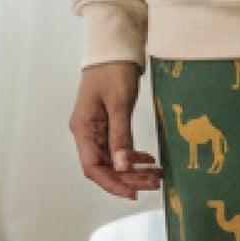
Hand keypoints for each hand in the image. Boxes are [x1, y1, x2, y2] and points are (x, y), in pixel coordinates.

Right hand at [70, 61, 163, 199]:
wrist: (114, 47)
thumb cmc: (113, 70)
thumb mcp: (119, 103)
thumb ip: (121, 136)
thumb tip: (123, 167)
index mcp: (83, 129)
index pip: (93, 168)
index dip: (113, 184)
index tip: (134, 193)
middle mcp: (86, 132)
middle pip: (104, 166)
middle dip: (129, 178)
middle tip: (155, 183)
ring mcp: (96, 128)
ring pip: (113, 159)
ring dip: (133, 169)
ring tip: (156, 175)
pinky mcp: (107, 123)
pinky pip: (117, 148)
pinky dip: (133, 156)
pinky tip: (148, 160)